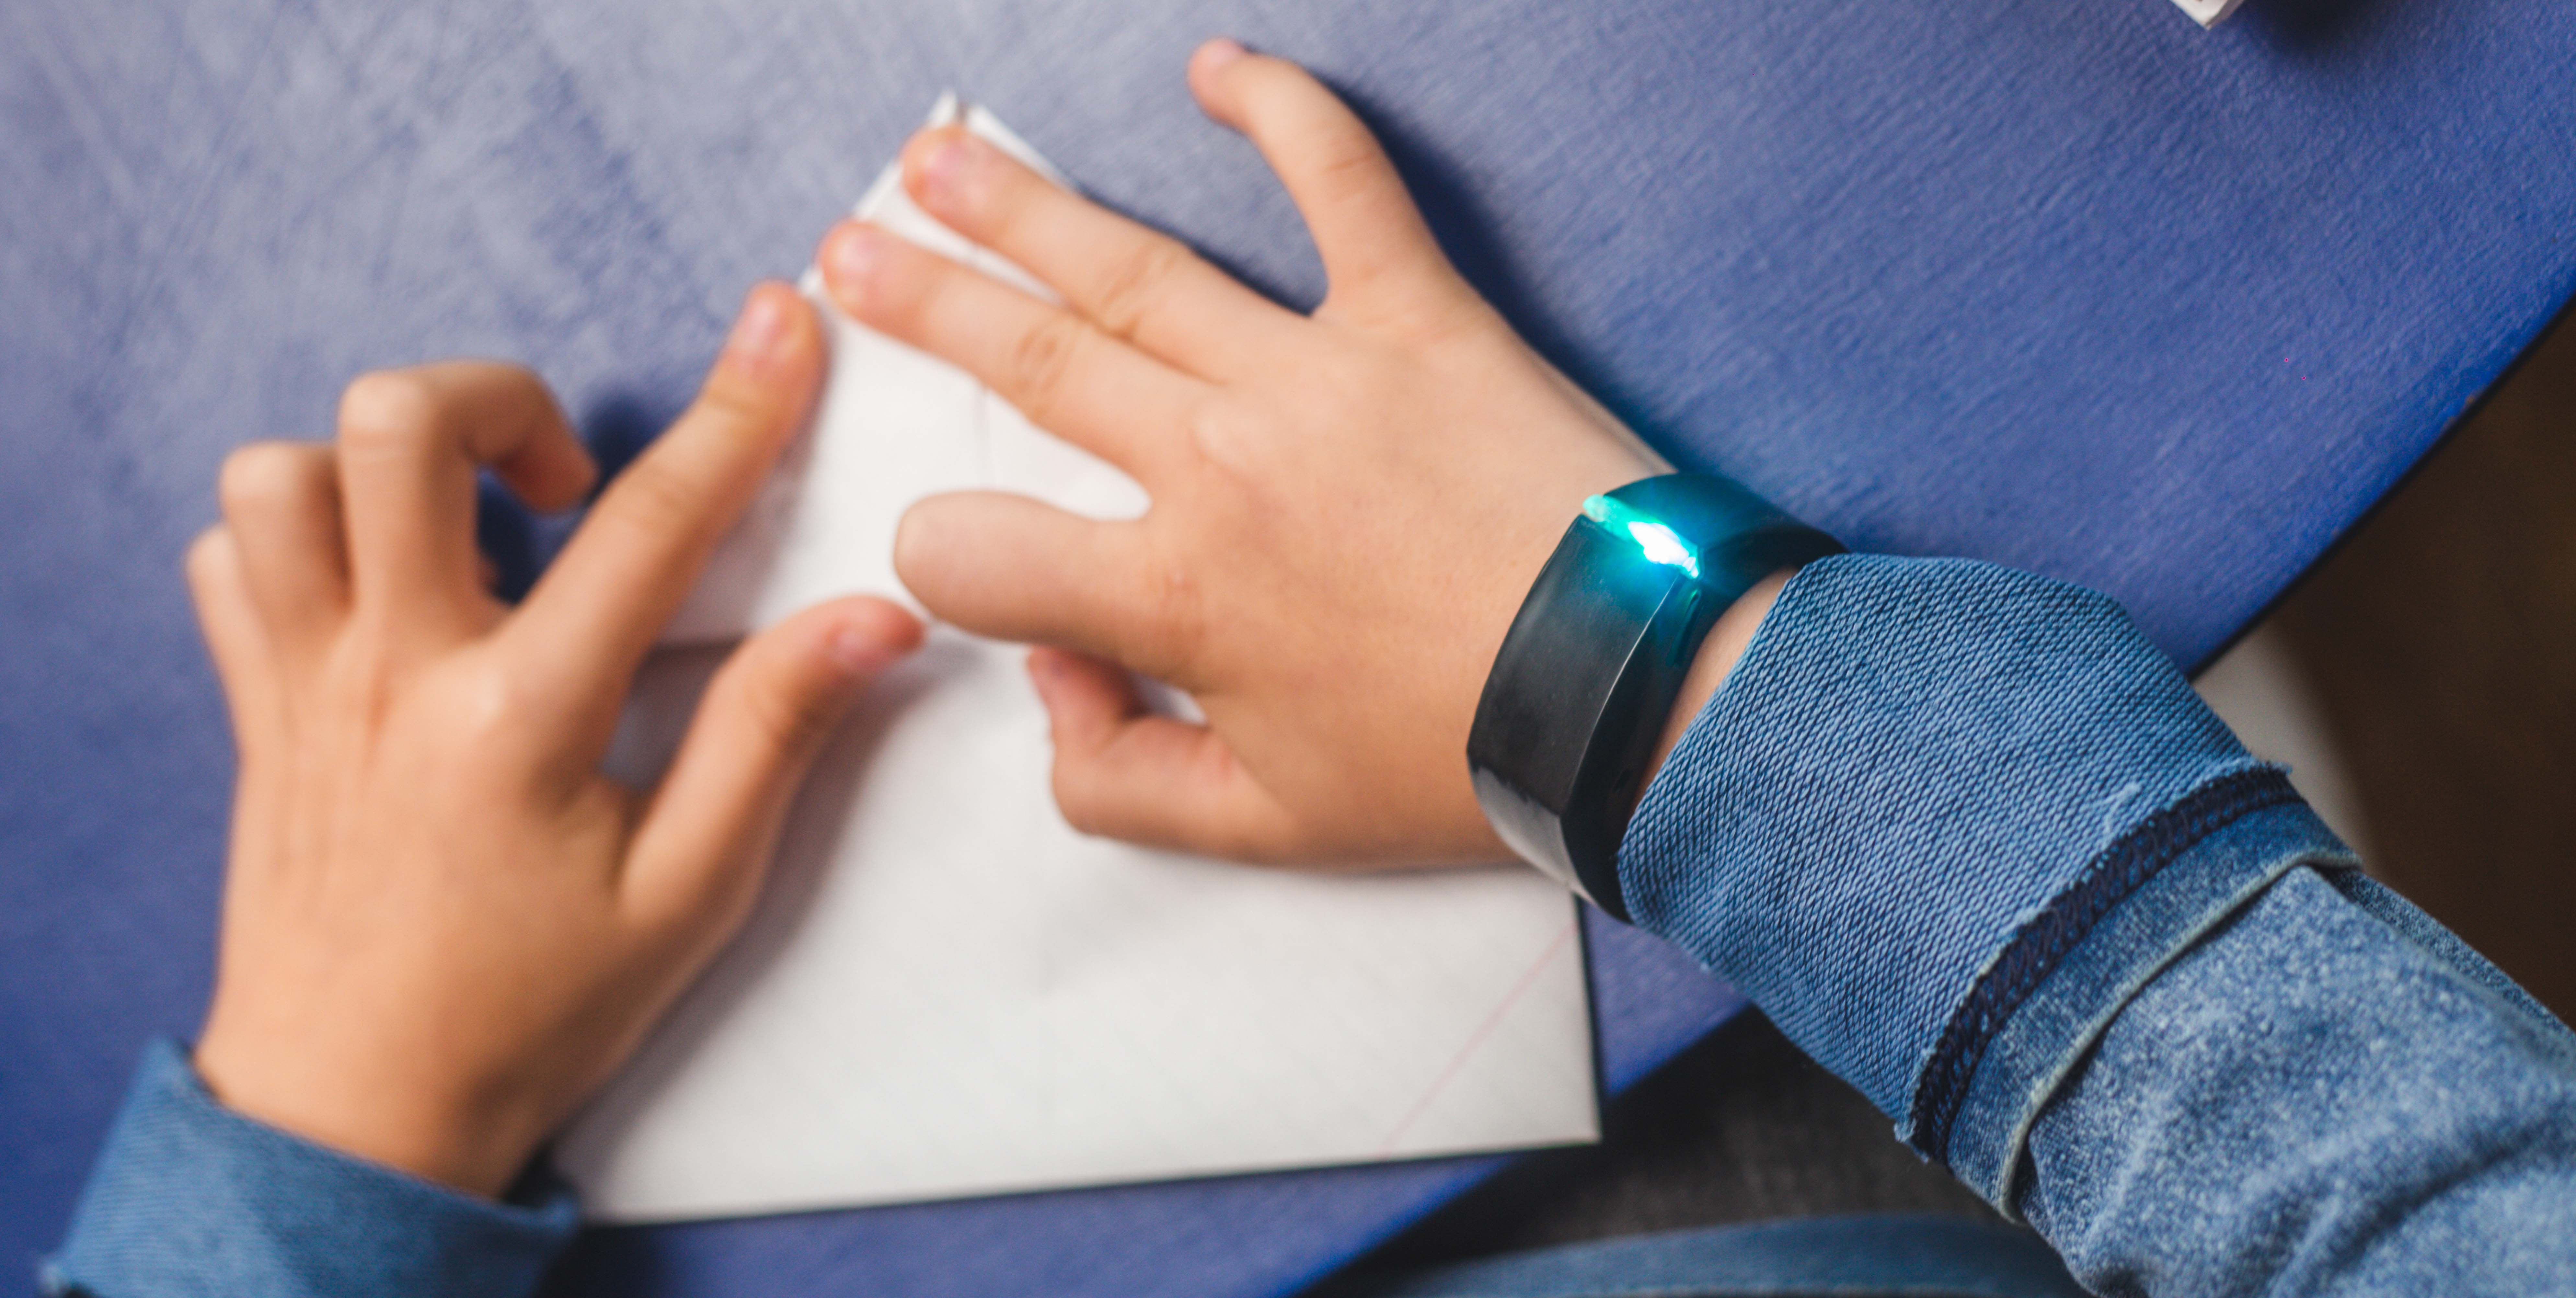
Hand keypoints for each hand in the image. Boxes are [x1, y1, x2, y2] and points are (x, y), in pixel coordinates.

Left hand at [185, 285, 922, 1195]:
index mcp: (520, 722)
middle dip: (498, 397)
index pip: (649, 526)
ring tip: (464, 523)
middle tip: (564, 475)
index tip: (778, 327)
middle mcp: (393, 676)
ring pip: (283, 473)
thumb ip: (773, 739)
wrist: (355, 1110)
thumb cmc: (532, 1010)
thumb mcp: (690, 895)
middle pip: (394, 428)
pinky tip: (379, 582)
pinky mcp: (253, 709)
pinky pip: (228, 557)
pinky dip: (296, 532)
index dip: (735, 409)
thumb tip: (871, 619)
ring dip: (380, 462)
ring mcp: (304, 685)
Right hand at [818, 40, 1772, 866]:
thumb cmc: (1456, 762)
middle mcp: (1221, 465)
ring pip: (1133, 271)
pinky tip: (1217, 66)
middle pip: (1032, 365)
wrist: (1636, 696)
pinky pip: (1342, 188)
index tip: (962, 555)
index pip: (979, 553)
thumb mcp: (1264, 833)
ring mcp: (1315, 376)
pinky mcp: (1419, 318)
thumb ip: (1118, 780)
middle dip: (924, 307)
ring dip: (1022, 211)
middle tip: (846, 256)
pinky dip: (1282, 115)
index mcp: (1178, 594)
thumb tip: (1051, 688)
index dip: (941, 558)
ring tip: (938, 162)